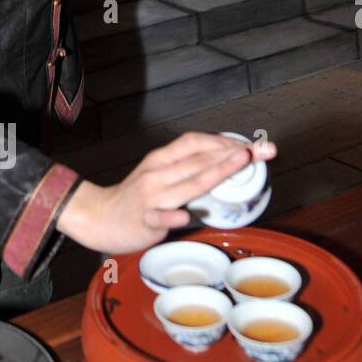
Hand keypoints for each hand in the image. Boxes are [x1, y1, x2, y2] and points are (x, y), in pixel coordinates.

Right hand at [57, 131, 277, 254]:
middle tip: (262, 151)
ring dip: (215, 172)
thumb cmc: (136, 198)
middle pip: (199, 160)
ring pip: (186, 183)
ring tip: (240, 163)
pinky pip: (159, 216)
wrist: (98, 217)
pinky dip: (173, 216)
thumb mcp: (159, 174)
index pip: (196, 143)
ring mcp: (150, 196)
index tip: (253, 145)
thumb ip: (187, 168)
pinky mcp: (143, 220)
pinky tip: (185, 215)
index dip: (225, 141)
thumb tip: (225, 162)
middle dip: (233, 154)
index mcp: (162, 159)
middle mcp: (158, 173)